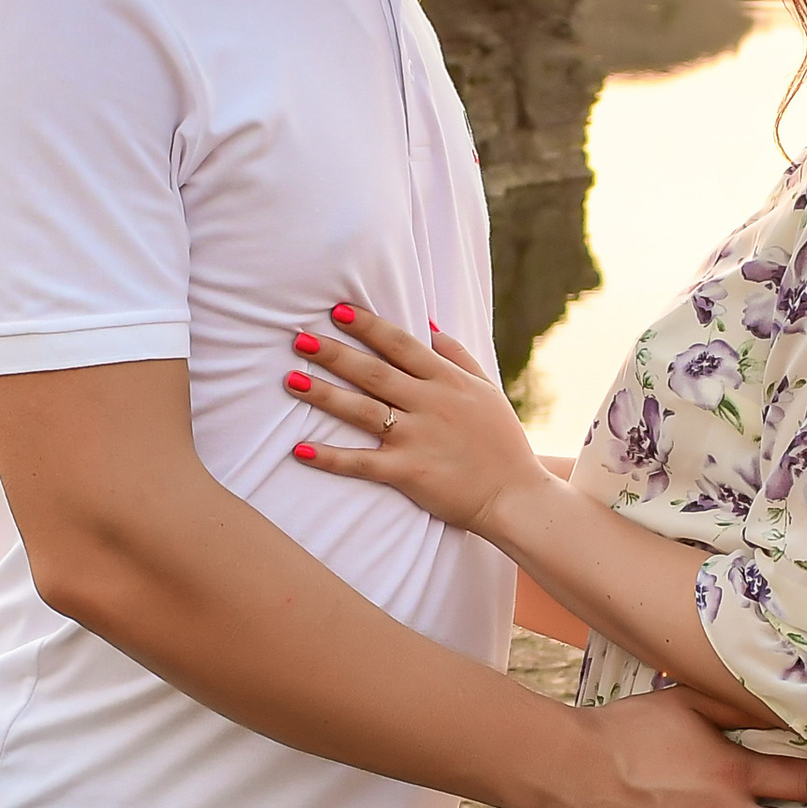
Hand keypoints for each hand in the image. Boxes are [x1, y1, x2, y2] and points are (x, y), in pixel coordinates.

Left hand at [286, 306, 544, 533]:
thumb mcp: (487, 390)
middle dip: (335, 353)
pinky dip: (330, 457)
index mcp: (448, 381)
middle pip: (374, 372)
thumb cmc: (502, 442)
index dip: (369, 326)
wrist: (516, 496)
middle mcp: (431, 404)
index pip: (402, 345)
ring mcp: (418, 438)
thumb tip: (428, 324)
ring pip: (363, 411)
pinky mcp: (408, 473)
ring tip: (290, 380)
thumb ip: (457, 356)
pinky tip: (300, 449)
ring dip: (324, 395)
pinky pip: (362, 463)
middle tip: (299, 339)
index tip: (338, 311)